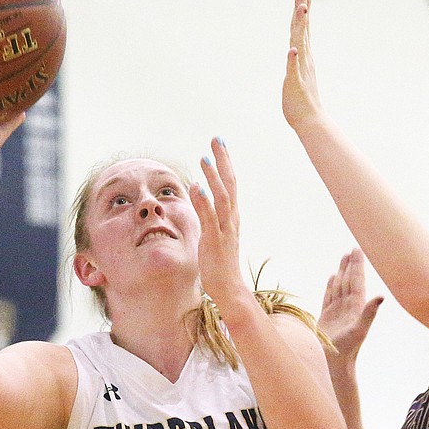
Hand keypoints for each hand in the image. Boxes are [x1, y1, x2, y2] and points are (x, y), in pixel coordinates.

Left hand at [192, 137, 248, 308]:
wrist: (229, 288)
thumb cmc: (220, 263)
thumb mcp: (214, 234)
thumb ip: (209, 215)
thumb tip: (200, 196)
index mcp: (231, 216)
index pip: (230, 184)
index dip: (224, 163)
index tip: (218, 144)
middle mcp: (231, 219)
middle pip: (230, 184)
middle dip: (223, 161)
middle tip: (216, 139)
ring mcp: (224, 230)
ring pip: (222, 198)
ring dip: (213, 178)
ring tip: (204, 159)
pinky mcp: (215, 242)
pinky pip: (210, 219)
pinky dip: (204, 202)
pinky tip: (196, 187)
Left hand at [283, 0, 323, 132]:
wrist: (310, 120)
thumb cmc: (302, 100)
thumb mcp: (296, 74)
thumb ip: (296, 61)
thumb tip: (296, 48)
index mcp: (303, 55)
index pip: (302, 27)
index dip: (303, 7)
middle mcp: (304, 58)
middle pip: (302, 28)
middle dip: (303, 6)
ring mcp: (300, 69)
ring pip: (300, 43)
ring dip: (301, 26)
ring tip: (302, 8)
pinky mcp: (295, 83)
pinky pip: (293, 69)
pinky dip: (293, 59)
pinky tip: (292, 50)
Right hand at [319, 249, 381, 366]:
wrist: (335, 363)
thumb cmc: (348, 349)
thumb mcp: (360, 330)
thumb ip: (370, 313)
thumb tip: (381, 296)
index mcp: (356, 306)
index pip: (357, 281)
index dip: (357, 265)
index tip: (358, 250)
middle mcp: (348, 306)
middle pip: (349, 280)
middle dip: (350, 265)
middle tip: (352, 249)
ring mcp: (337, 310)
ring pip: (339, 286)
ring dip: (341, 272)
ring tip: (343, 259)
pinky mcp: (327, 316)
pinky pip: (329, 296)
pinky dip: (330, 286)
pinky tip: (331, 278)